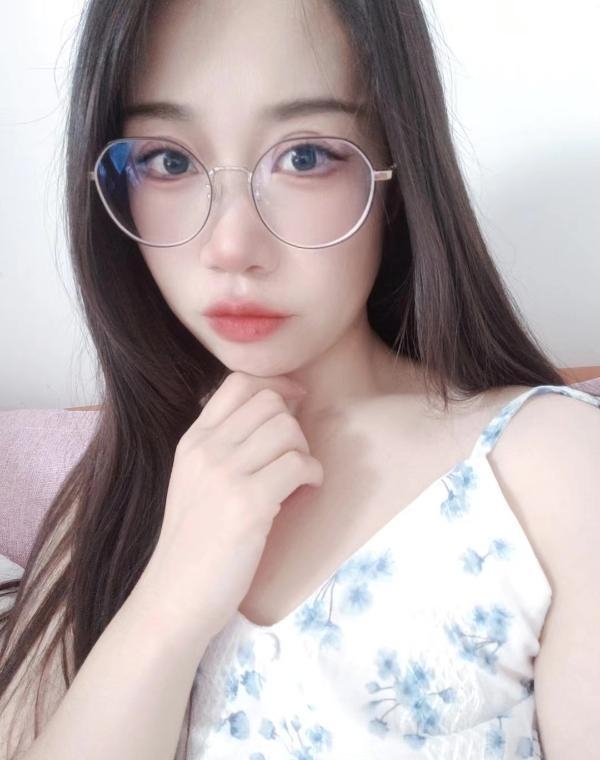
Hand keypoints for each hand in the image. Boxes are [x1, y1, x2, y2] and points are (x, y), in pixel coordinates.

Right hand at [134, 371, 323, 643]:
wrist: (175, 598)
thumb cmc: (193, 544)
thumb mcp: (195, 481)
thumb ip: (224, 448)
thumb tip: (277, 418)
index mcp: (192, 441)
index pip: (238, 383)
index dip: (276, 384)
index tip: (295, 401)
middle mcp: (206, 449)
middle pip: (269, 401)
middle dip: (293, 422)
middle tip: (294, 454)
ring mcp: (225, 475)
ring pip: (287, 429)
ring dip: (304, 450)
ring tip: (298, 477)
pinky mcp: (249, 504)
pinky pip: (299, 464)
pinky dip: (313, 474)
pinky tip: (305, 491)